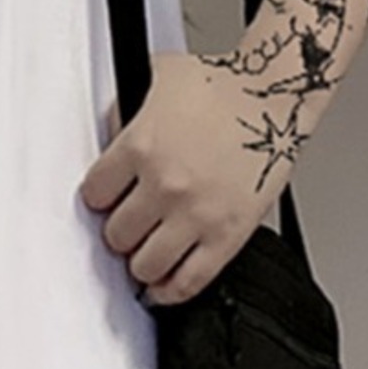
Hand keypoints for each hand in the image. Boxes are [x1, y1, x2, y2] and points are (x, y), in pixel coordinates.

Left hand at [80, 52, 300, 305]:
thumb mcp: (158, 78)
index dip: (98, 198)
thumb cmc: (223, 86)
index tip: (105, 200)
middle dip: (120, 229)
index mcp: (140, 146)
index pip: (93, 195)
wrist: (273, 97)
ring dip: (141, 260)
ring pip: (144, 266)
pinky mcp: (228, 237)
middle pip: (115, 235)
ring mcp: (196, 214)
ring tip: (147, 247)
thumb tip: (106, 137)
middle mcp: (165, 184)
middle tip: (129, 222)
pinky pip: (188, 283)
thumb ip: (123, 110)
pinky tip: (164, 284)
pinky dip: (170, 290)